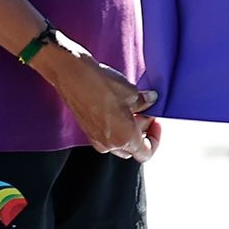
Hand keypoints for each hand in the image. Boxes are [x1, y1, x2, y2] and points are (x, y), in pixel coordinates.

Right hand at [32, 41, 157, 160]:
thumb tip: (151, 101)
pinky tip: (118, 108)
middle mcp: (108, 144)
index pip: (146, 153)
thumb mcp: (133, 93)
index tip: (156, 123)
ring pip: (119, 142)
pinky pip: (107, 135)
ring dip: (128, 129)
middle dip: (142, 132)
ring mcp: (95, 139)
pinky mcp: (87, 130)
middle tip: (145, 112)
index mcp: (124, 139)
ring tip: (131, 108)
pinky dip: (116, 127)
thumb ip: (146, 103)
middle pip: (133, 148)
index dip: (155, 139)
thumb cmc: (102, 85)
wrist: (72, 75)